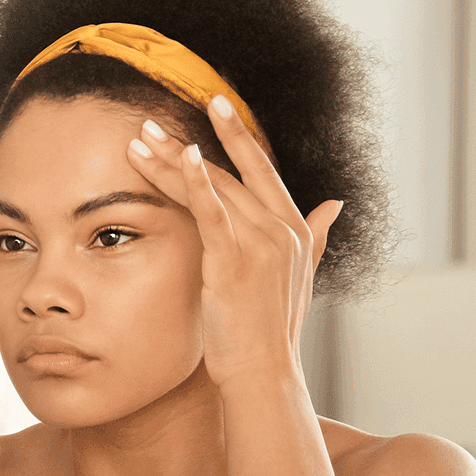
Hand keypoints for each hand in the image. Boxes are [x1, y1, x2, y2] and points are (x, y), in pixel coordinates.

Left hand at [125, 96, 342, 389]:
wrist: (263, 371)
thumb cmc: (271, 329)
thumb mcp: (300, 277)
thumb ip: (317, 236)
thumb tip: (336, 204)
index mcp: (294, 229)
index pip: (261, 169)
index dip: (238, 134)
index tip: (215, 104)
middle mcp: (282, 229)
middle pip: (229, 172)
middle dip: (185, 144)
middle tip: (150, 122)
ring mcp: (260, 244)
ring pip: (213, 187)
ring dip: (171, 161)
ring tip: (138, 140)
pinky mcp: (234, 260)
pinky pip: (213, 212)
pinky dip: (198, 182)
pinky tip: (183, 157)